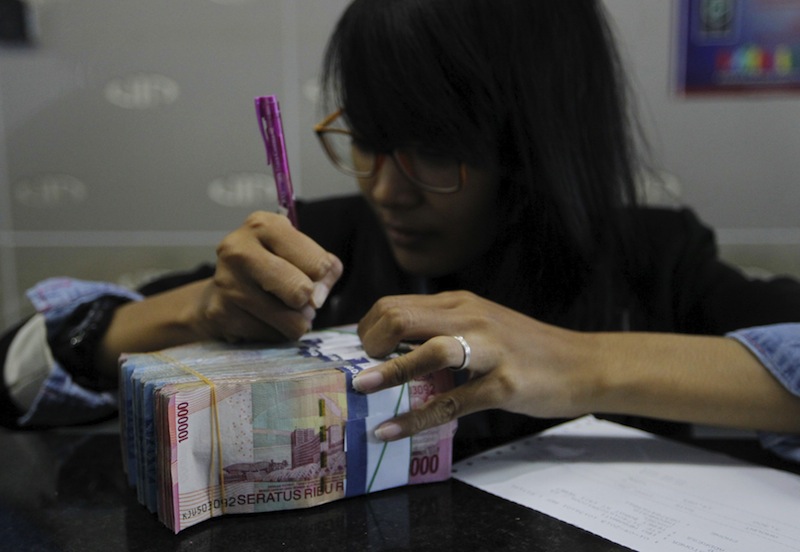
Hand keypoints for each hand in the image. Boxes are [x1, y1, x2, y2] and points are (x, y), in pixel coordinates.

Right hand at [190, 211, 342, 342]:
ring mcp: (226, 282)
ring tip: (282, 310)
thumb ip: (327, 269)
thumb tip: (314, 300)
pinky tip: (261, 318)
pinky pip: (270, 336)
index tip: (307, 272)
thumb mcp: (303, 254)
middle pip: (301, 291)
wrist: (222, 289)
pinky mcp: (221, 313)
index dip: (321, 275)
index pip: (319, 264)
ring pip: (290, 322)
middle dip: (307, 301)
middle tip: (296, 296)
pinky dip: (274, 333)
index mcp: (263, 225)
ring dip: (295, 322)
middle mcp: (239, 249)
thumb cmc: (272, 266)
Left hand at [353, 291, 597, 440]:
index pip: (396, 304)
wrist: (582, 364)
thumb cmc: (527, 348)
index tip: (360, 354)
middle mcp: (470, 319)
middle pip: (402, 317)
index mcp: (460, 303)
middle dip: (370, 344)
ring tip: (362, 389)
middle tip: (361, 371)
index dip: (368, 329)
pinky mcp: (502, 385)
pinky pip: (451, 402)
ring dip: (388, 371)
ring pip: (427, 351)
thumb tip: (396, 348)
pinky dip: (414, 417)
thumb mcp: (483, 324)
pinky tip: (390, 429)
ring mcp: (488, 351)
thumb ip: (444, 328)